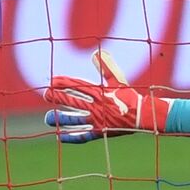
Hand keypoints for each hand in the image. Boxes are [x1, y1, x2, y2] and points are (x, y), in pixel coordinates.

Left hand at [43, 50, 173, 143]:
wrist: (143, 115)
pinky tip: (59, 136)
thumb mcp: (118, 80)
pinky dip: (71, 136)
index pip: (77, 87)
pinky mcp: (100, 132)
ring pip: (75, 119)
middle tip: (46, 95)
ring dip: (61, 118)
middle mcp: (96, 107)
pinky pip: (83, 135)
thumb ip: (106, 66)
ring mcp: (97, 121)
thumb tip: (96, 52)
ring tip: (48, 118)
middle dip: (57, 98)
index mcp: (100, 93)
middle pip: (72, 102)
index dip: (63, 84)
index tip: (52, 81)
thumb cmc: (130, 97)